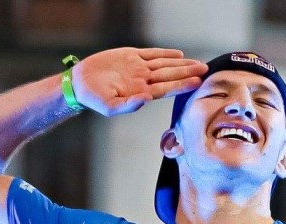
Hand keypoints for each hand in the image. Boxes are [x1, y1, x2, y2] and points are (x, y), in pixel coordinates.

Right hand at [71, 47, 207, 116]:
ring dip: (181, 64)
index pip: (167, 89)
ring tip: (198, 63)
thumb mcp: (109, 106)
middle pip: (170, 75)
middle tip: (205, 69)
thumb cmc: (94, 98)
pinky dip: (165, 54)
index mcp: (141, 92)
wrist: (80, 83)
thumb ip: (129, 105)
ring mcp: (138, 68)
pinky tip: (178, 55)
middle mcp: (143, 80)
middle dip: (188, 72)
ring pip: (164, 64)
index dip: (182, 85)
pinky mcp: (130, 56)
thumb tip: (146, 99)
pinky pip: (151, 54)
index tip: (197, 82)